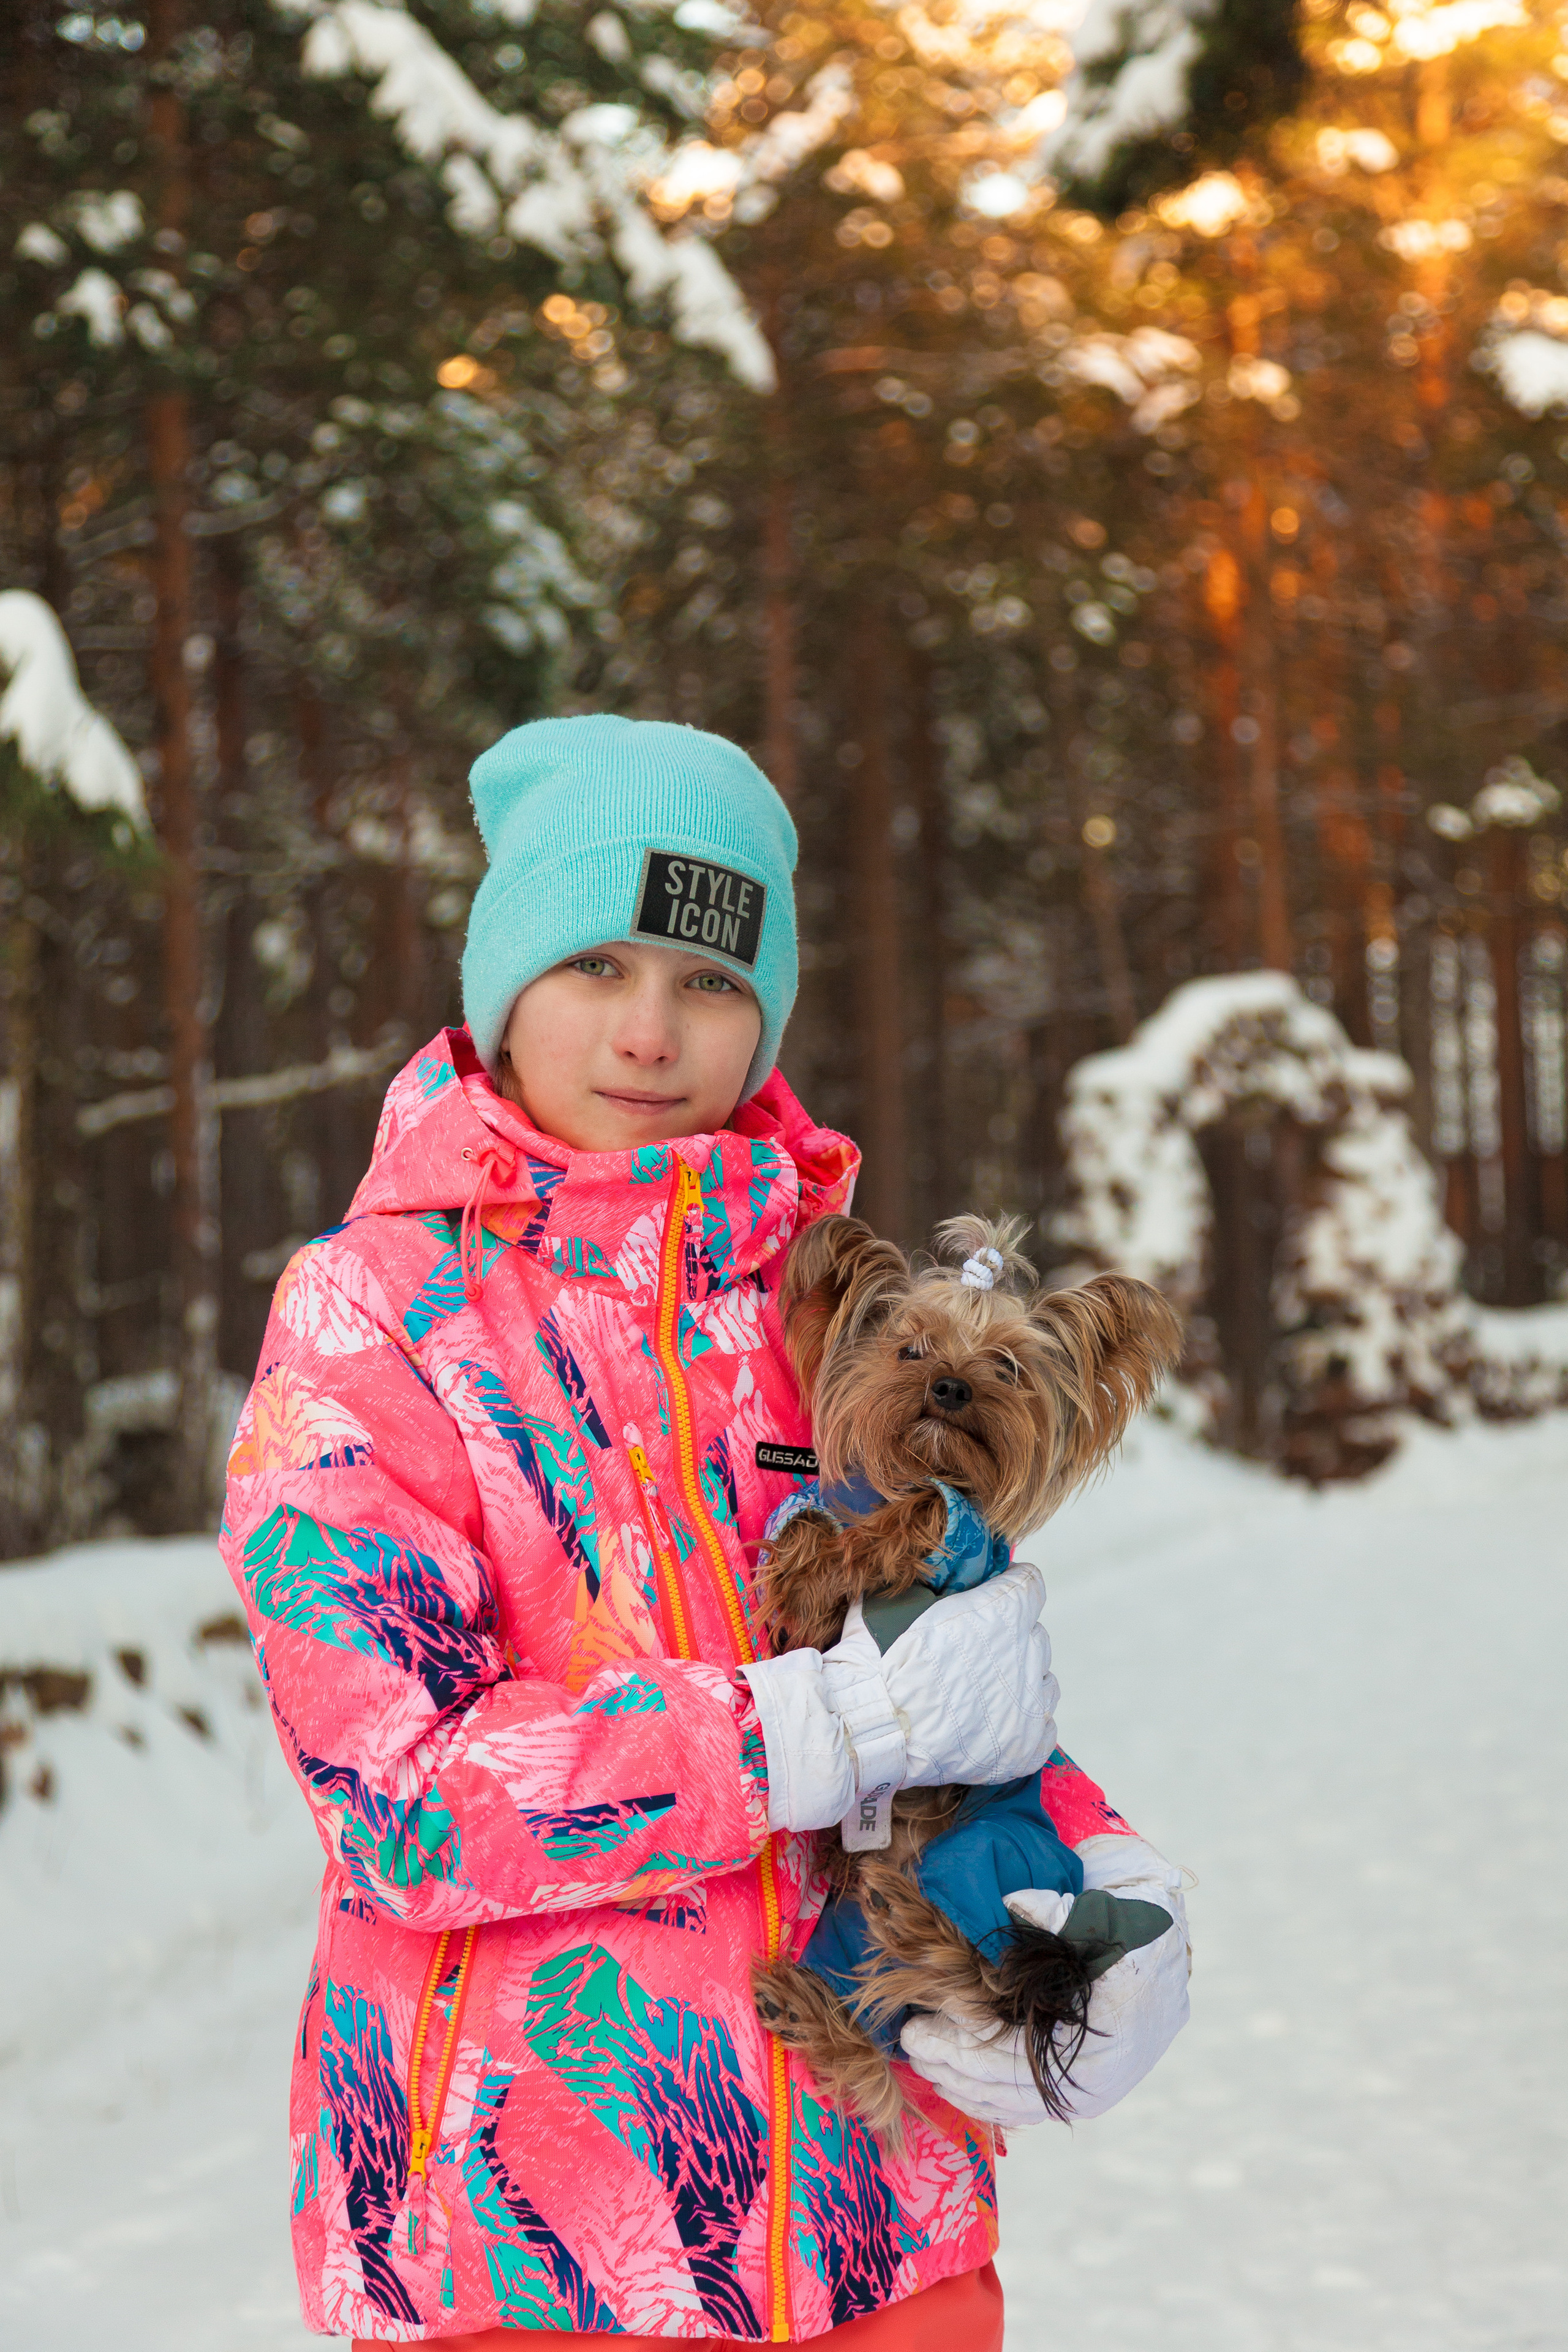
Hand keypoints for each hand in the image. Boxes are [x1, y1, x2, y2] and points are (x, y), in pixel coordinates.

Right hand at [739, 1562, 1057, 1833]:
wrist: (871, 1727)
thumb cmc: (879, 1662)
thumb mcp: (897, 1599)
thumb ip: (929, 1586)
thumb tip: (934, 1576)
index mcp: (1002, 1611)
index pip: (1029, 1584)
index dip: (1008, 1587)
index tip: (995, 1593)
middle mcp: (1026, 1653)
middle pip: (1033, 1635)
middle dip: (1008, 1638)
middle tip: (974, 1651)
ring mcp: (1029, 1704)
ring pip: (1043, 1681)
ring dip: (1018, 1681)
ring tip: (982, 1692)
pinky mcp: (1026, 1746)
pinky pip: (1044, 1726)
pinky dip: (1022, 1724)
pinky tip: (994, 1724)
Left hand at [900, 1840, 1190, 2124]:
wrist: (1168, 1949)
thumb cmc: (1136, 1926)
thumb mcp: (1104, 1912)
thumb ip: (1057, 1913)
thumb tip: (1014, 1905)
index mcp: (1103, 2038)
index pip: (1012, 2054)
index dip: (960, 2041)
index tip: (922, 2021)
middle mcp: (1098, 2079)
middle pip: (1005, 2084)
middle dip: (951, 2064)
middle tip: (908, 2040)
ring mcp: (1092, 2091)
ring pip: (1012, 2103)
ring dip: (962, 2085)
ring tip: (921, 2060)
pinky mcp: (1083, 2091)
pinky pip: (1026, 2107)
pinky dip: (987, 2100)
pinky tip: (956, 2084)